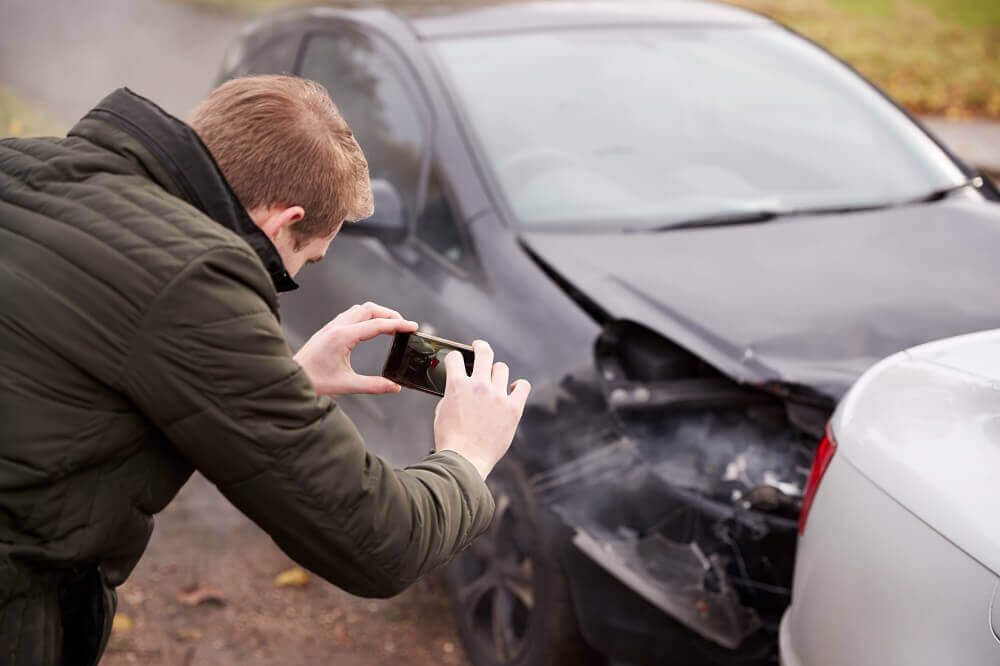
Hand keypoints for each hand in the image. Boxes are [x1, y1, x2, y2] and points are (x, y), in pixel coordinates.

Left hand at [294, 302, 416, 396]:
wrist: (290, 378)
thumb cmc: (314, 382)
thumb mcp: (346, 386)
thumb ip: (374, 385)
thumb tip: (395, 387)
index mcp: (343, 337)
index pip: (377, 325)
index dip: (398, 325)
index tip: (413, 327)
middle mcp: (337, 327)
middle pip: (369, 309)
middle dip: (390, 314)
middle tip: (404, 326)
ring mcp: (331, 326)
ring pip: (360, 309)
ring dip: (377, 313)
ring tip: (391, 326)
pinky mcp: (328, 330)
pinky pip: (351, 315)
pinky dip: (366, 317)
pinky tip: (371, 328)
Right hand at [433, 340, 530, 479]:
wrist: (465, 461)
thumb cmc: (450, 440)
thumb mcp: (441, 411)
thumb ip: (452, 394)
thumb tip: (459, 387)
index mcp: (457, 385)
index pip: (456, 357)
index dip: (455, 358)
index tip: (458, 360)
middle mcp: (479, 386)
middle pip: (484, 353)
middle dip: (480, 347)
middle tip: (479, 347)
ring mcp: (498, 396)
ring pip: (502, 368)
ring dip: (496, 372)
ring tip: (494, 379)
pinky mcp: (513, 409)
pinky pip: (523, 386)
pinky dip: (519, 386)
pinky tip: (513, 390)